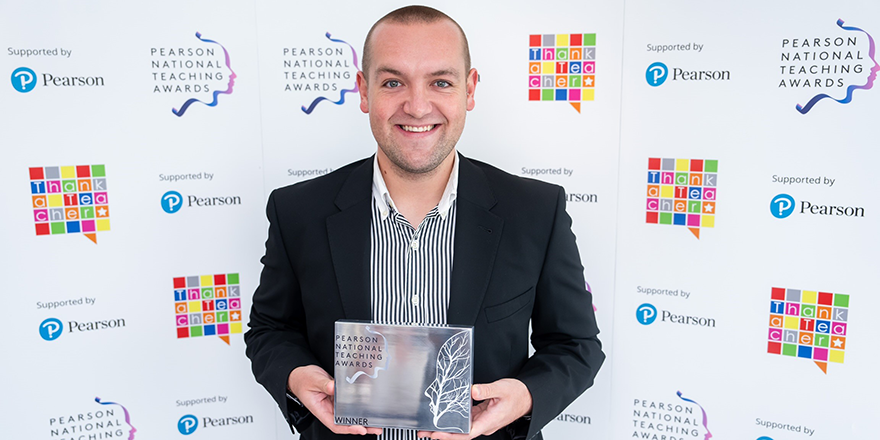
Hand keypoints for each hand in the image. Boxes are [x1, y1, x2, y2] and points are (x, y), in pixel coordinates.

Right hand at [287, 365, 382, 435]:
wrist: (300, 374)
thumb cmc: (303, 380)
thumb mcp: (313, 380)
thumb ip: (324, 384)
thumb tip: (334, 387)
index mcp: (320, 410)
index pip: (335, 424)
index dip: (348, 428)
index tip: (360, 429)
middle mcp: (328, 410)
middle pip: (346, 423)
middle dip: (362, 427)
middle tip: (375, 427)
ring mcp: (334, 404)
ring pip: (349, 415)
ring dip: (362, 419)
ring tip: (376, 421)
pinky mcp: (338, 397)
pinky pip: (349, 404)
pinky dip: (359, 407)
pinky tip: (368, 407)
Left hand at [417, 378, 532, 439]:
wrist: (528, 397)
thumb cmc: (517, 395)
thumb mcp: (502, 388)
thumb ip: (487, 390)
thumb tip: (473, 390)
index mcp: (489, 421)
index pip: (466, 433)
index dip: (450, 436)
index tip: (436, 435)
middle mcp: (485, 424)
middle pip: (461, 433)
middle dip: (442, 434)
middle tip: (425, 432)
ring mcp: (483, 421)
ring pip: (462, 428)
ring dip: (447, 428)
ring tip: (430, 426)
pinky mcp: (483, 416)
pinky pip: (467, 420)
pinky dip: (456, 420)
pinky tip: (446, 416)